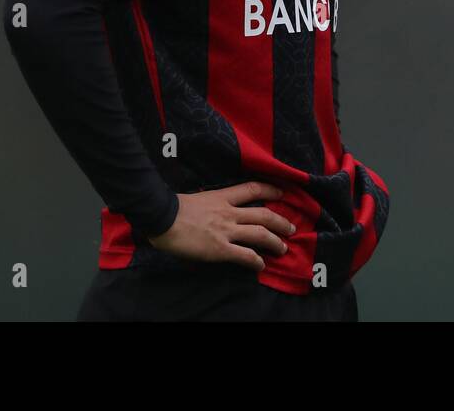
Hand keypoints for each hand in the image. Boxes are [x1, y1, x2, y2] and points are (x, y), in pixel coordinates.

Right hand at [146, 181, 295, 270]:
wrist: (161, 217)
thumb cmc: (174, 208)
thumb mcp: (199, 198)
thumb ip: (212, 203)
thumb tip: (217, 208)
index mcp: (222, 197)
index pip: (252, 188)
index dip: (269, 190)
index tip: (282, 194)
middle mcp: (229, 212)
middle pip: (263, 214)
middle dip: (281, 222)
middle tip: (291, 228)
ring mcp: (226, 230)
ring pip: (260, 234)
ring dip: (275, 241)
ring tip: (283, 248)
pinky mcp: (220, 248)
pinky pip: (244, 255)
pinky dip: (255, 260)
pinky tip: (260, 265)